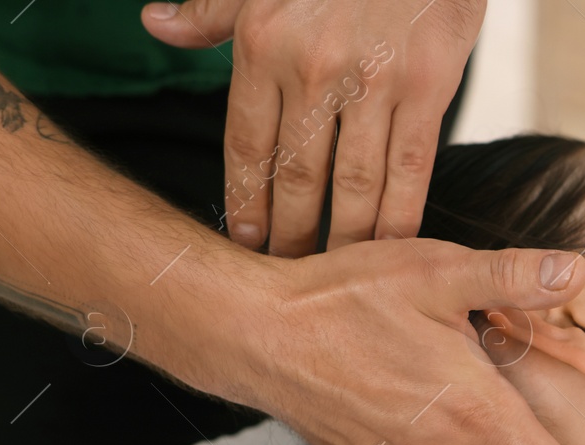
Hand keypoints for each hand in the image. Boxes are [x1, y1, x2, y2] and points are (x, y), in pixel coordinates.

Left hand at [142, 0, 481, 256]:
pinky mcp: (428, 89)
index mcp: (265, 44)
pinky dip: (401, 218)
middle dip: (290, 236)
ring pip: (353, 186)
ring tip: (335, 277)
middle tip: (287, 277)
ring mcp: (374, 83)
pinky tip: (393, 251)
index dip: (245, 203)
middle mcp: (314, 69)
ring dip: (342, 241)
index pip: (248, 146)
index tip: (245, 242)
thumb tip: (155, 24)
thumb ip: (212, 10)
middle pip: (297, 178)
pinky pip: (410, 171)